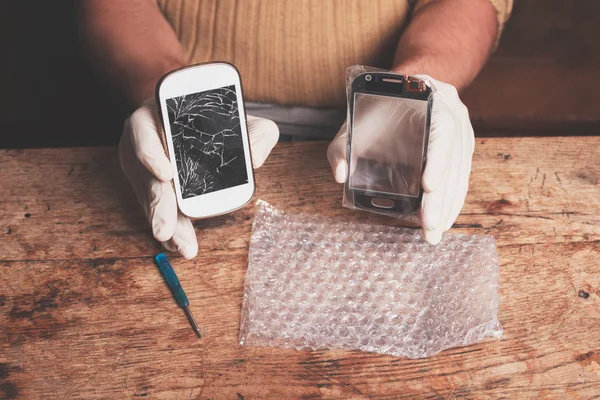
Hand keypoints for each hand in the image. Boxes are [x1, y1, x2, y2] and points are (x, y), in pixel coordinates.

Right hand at [118, 98, 278, 258]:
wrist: (209, 122)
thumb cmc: (224, 116)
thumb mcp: (245, 118)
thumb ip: (256, 133)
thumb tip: (254, 159)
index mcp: (159, 111)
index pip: (144, 129)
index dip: (150, 152)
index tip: (166, 174)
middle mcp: (143, 137)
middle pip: (145, 173)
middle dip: (157, 205)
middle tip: (165, 231)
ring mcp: (142, 162)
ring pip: (149, 196)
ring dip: (164, 223)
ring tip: (181, 246)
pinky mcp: (147, 183)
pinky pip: (155, 206)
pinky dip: (168, 225)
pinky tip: (177, 244)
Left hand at [327, 75, 473, 244]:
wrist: (402, 87)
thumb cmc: (376, 106)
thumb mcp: (355, 121)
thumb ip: (342, 145)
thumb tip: (340, 174)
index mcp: (430, 97)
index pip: (440, 129)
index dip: (437, 159)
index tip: (428, 187)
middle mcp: (453, 111)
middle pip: (454, 157)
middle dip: (442, 195)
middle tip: (430, 224)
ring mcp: (462, 129)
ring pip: (461, 170)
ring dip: (449, 204)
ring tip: (435, 231)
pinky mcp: (462, 146)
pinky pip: (461, 175)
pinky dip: (452, 199)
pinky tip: (444, 219)